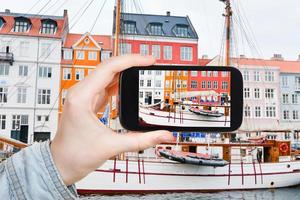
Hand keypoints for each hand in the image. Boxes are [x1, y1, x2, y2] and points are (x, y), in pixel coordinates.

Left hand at [50, 55, 173, 185]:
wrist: (61, 165)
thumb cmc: (76, 155)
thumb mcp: (113, 146)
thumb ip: (142, 140)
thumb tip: (163, 135)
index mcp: (82, 98)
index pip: (109, 68)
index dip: (131, 61)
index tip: (149, 61)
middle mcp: (80, 93)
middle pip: (108, 67)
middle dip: (130, 62)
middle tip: (150, 63)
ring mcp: (83, 96)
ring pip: (106, 75)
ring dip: (124, 71)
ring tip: (142, 69)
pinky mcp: (87, 101)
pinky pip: (104, 85)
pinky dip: (118, 82)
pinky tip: (129, 83)